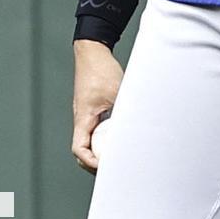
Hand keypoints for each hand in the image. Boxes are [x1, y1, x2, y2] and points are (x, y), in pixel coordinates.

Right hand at [72, 39, 122, 173]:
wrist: (93, 51)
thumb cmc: (100, 69)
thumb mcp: (117, 91)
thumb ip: (125, 108)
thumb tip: (140, 123)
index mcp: (83, 118)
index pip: (79, 149)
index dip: (90, 161)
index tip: (105, 165)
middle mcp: (82, 118)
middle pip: (84, 149)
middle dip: (96, 161)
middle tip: (115, 167)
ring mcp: (87, 113)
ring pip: (90, 139)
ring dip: (101, 148)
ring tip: (119, 154)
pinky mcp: (93, 107)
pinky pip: (96, 127)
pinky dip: (105, 135)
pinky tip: (120, 134)